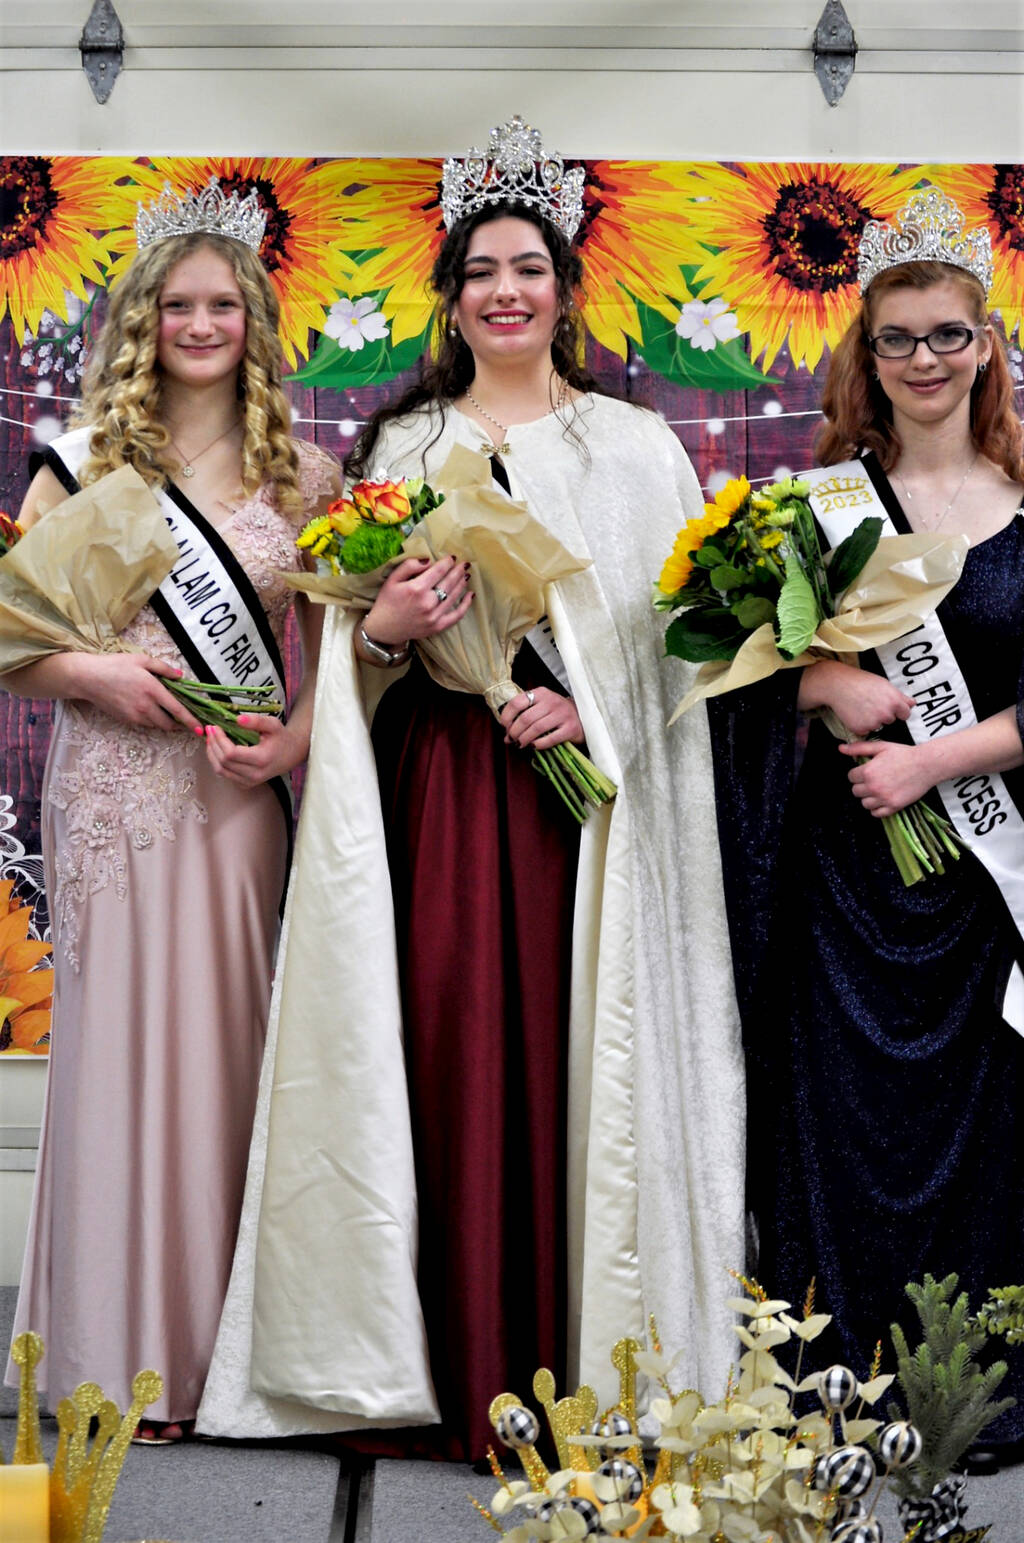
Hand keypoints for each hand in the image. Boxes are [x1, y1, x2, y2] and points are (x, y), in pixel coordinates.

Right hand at [74, 652, 200, 731]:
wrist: (89, 678)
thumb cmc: (115, 665)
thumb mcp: (141, 660)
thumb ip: (164, 668)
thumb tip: (180, 676)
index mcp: (152, 690)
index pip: (177, 710)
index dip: (191, 722)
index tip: (200, 729)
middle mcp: (145, 706)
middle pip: (169, 724)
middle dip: (179, 724)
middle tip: (183, 719)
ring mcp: (135, 715)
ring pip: (157, 725)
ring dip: (164, 722)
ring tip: (164, 711)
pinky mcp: (126, 720)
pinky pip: (145, 724)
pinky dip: (151, 720)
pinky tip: (148, 709)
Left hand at [202, 714, 305, 786]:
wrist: (291, 755)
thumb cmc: (281, 738)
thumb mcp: (273, 724)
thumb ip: (256, 721)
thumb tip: (237, 719)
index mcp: (262, 759)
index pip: (231, 753)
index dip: (219, 740)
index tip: (215, 727)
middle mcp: (255, 774)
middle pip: (223, 762)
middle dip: (213, 744)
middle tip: (209, 730)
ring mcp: (249, 782)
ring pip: (220, 770)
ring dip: (212, 754)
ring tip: (210, 739)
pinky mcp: (245, 784)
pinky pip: (225, 774)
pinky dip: (217, 761)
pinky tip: (217, 749)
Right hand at [363, 555, 472, 645]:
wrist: (384, 629)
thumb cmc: (387, 602)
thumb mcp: (392, 579)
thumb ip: (409, 566)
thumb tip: (428, 560)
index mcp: (416, 588)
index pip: (438, 571)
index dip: (447, 563)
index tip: (452, 557)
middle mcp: (428, 602)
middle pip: (449, 582)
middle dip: (458, 571)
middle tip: (464, 564)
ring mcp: (434, 616)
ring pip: (454, 596)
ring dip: (462, 583)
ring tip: (466, 574)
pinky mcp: (437, 627)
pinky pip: (456, 616)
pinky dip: (465, 605)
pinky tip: (470, 595)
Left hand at [500, 686, 584, 750]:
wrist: (583, 716)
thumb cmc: (556, 712)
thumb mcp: (541, 705)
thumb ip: (524, 715)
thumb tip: (506, 736)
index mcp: (541, 693)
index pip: (517, 702)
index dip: (507, 716)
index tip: (504, 726)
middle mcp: (552, 701)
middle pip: (525, 718)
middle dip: (515, 732)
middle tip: (512, 739)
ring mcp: (563, 714)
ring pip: (536, 729)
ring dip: (524, 739)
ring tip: (521, 744)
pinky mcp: (571, 728)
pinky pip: (550, 739)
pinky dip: (539, 744)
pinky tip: (534, 746)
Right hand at [798, 659, 913, 738]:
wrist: (837, 685)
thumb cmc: (860, 681)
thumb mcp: (884, 684)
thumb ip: (900, 696)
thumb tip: (912, 703)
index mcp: (894, 701)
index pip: (906, 714)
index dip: (898, 710)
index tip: (890, 706)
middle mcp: (886, 714)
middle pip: (890, 720)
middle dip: (883, 714)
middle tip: (871, 703)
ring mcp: (873, 723)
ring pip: (877, 726)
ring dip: (871, 720)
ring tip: (861, 706)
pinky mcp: (861, 729)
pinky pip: (865, 731)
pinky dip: (860, 725)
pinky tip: (855, 713)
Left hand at [840, 739, 936, 816]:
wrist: (926, 765)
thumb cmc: (904, 754)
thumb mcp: (880, 747)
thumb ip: (859, 748)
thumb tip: (841, 748)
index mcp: (868, 771)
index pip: (851, 777)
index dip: (858, 773)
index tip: (866, 771)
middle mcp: (873, 786)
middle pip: (856, 791)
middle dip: (862, 785)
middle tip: (873, 780)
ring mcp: (883, 798)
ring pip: (864, 803)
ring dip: (869, 797)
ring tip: (878, 789)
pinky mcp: (893, 806)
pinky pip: (876, 813)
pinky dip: (877, 808)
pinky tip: (883, 799)